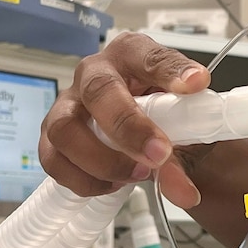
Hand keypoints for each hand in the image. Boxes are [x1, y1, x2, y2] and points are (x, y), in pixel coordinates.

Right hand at [39, 32, 210, 208]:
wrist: (140, 132)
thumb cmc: (158, 114)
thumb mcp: (181, 125)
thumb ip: (185, 154)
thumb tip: (183, 192)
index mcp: (133, 54)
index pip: (152, 56)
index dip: (172, 71)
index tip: (196, 84)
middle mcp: (95, 72)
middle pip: (98, 91)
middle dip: (129, 127)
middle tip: (159, 154)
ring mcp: (67, 103)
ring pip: (65, 129)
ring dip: (102, 160)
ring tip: (136, 174)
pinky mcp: (51, 135)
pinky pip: (53, 160)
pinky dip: (84, 180)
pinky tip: (112, 183)